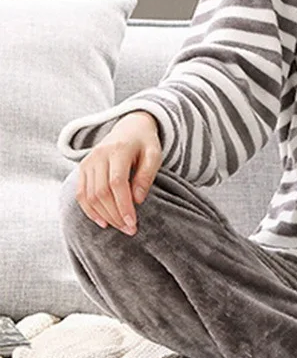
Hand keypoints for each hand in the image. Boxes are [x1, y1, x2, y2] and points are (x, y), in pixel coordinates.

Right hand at [74, 111, 161, 235]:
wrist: (129, 127)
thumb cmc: (145, 143)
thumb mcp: (154, 155)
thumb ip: (146, 175)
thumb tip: (137, 200)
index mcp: (118, 150)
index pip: (117, 183)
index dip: (123, 206)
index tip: (133, 223)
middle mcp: (98, 156)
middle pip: (101, 192)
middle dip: (115, 214)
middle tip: (130, 230)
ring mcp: (87, 162)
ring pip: (89, 195)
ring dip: (104, 215)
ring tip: (120, 227)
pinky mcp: (82, 169)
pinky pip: (81, 194)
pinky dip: (90, 210)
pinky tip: (103, 222)